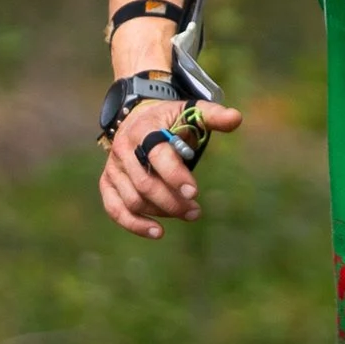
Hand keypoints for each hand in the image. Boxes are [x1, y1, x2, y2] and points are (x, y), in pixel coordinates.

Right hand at [97, 98, 242, 240]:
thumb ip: (213, 115)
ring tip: (189, 214)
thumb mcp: (190, 111)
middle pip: (145, 183)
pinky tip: (158, 232)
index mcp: (145, 130)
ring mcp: (114, 167)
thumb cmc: (170, 119)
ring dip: (161, 212)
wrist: (138, 118)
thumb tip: (236, 118)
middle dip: (173, 201)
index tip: (195, 193)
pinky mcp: (108, 183)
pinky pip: (115, 209)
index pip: (157, 156)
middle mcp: (124, 149)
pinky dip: (134, 224)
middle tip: (196, 211)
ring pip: (133, 200)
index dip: (175, 176)